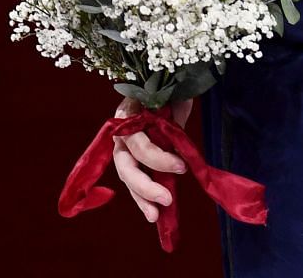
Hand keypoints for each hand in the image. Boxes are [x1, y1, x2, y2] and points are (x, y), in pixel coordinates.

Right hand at [111, 96, 193, 223]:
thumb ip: (171, 119)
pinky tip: (153, 213)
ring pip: (127, 176)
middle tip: (167, 199)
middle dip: (145, 185)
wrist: (167, 86)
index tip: (182, 167)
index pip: (138, 143)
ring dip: (142, 198)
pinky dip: (144, 197)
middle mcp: (120, 133)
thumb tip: (174, 143)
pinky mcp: (133, 159)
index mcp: (127, 114)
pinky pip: (135, 180)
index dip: (158, 158)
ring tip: (156, 216)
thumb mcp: (173, 98)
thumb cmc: (170, 90)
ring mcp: (124, 147)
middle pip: (126, 165)